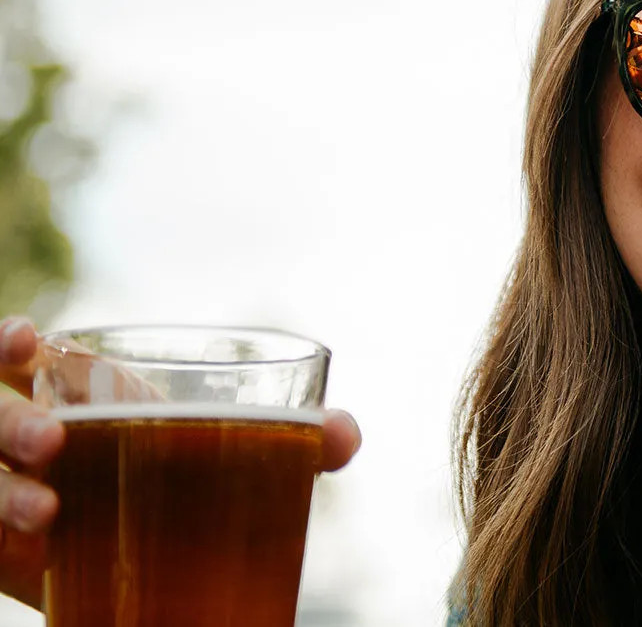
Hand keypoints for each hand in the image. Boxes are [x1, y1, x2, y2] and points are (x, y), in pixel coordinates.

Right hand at [0, 315, 361, 610]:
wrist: (136, 564)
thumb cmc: (168, 481)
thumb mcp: (207, 453)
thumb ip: (277, 440)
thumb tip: (346, 435)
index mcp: (62, 390)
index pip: (12, 350)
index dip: (5, 340)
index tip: (25, 337)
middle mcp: (20, 434)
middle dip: (8, 421)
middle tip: (52, 442)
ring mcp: (7, 488)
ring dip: (3, 491)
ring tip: (47, 515)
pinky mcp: (0, 552)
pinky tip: (27, 553)